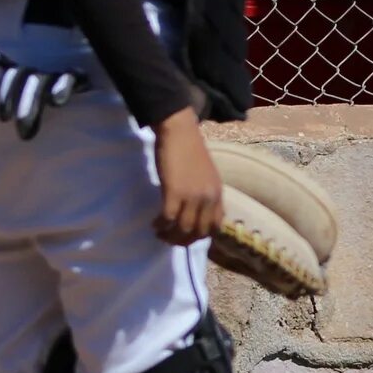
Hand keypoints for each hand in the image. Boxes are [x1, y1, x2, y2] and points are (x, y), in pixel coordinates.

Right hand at [154, 110, 224, 245]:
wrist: (179, 131)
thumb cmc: (191, 149)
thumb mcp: (207, 175)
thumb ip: (205, 193)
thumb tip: (197, 212)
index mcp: (218, 194)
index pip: (216, 226)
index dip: (201, 236)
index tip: (188, 236)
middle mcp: (208, 198)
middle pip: (199, 232)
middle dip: (183, 241)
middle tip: (169, 239)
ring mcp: (192, 196)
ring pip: (183, 229)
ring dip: (170, 236)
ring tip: (159, 233)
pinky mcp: (174, 192)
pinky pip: (167, 218)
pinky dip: (160, 225)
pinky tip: (154, 224)